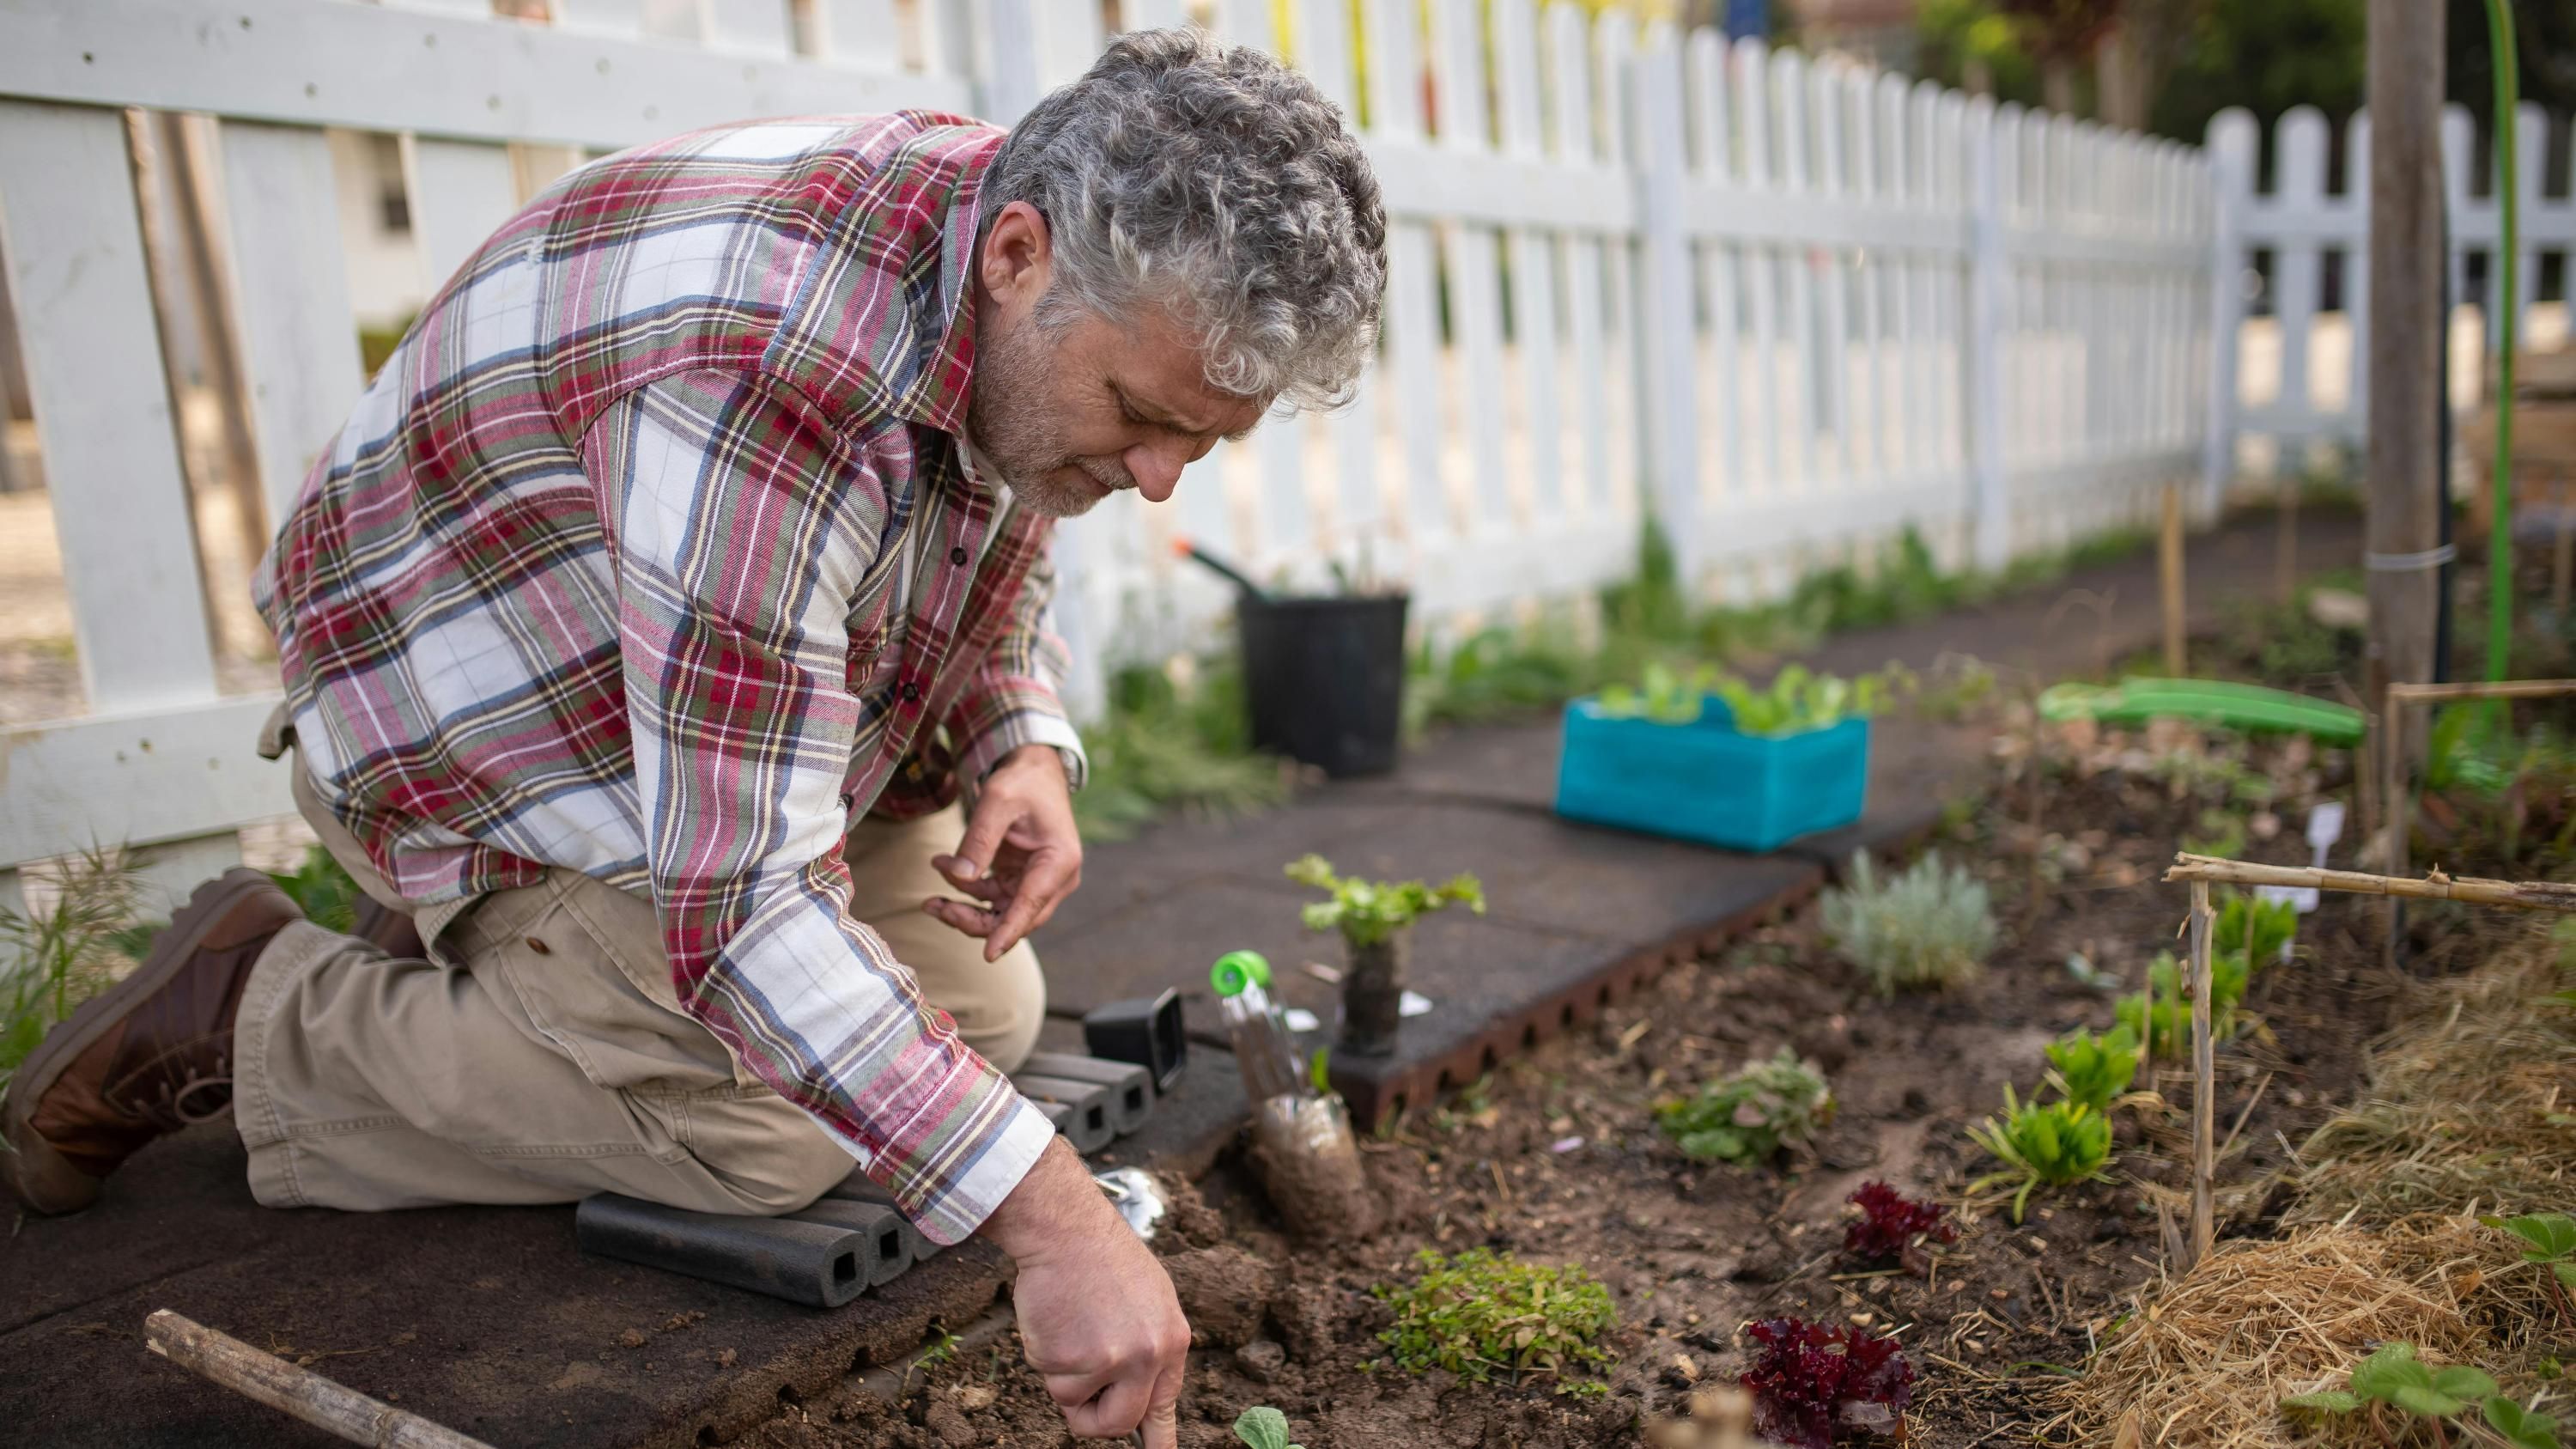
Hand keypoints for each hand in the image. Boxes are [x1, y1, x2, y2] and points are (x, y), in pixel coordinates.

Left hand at [927, 746, 1081, 962]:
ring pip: (1001, 915)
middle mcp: (1055, 879)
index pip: (1031, 904)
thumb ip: (979, 839)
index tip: (989, 954)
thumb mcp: (997, 800)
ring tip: (930, 901)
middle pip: (1015, 918)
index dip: (1008, 931)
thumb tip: (959, 876)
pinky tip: (944, 869)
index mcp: (1059, 861)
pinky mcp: (1022, 881)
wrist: (1035, 772)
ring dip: (965, 911)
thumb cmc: (1023, 782)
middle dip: (973, 920)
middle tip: (935, 907)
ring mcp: (1039, 882)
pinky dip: (967, 892)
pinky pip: (993, 900)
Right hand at [981, 1140, 1188, 1445]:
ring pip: (1076, 1403)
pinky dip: (1045, 1357)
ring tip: (1068, 1326)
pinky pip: (1051, 1381)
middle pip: (1120, 1423)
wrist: (1066, 1228)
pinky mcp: (1073, 1359)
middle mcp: (1149, 1355)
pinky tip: (1055, 1319)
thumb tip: (1138, 1393)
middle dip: (1094, 1418)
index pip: (1166, 1407)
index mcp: (1172, 1340)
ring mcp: (1111, 1359)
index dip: (1157, 1441)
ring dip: (1063, 1376)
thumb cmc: (1099, 1258)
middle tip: (1079, 1392)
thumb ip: (1147, 1347)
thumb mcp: (1148, 1299)